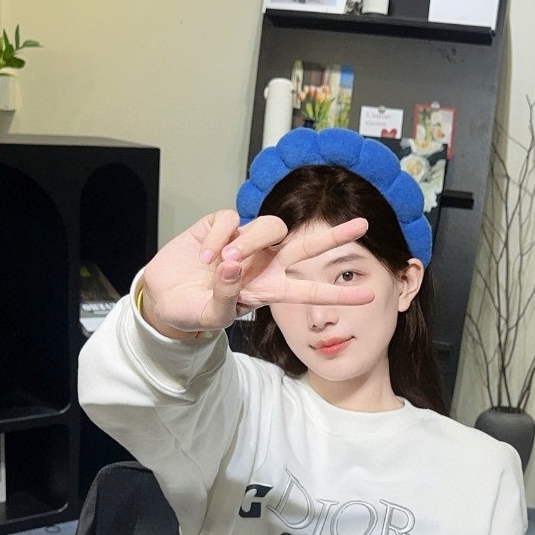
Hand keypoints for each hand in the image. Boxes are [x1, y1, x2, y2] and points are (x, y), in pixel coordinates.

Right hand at [140, 209, 372, 336]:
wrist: (165, 298)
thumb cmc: (194, 311)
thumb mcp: (213, 314)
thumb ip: (226, 295)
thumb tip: (232, 266)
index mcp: (269, 288)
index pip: (310, 290)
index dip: (338, 293)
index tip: (369, 294)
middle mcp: (263, 262)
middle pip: (306, 246)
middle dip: (334, 236)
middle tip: (362, 226)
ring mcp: (244, 241)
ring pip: (268, 227)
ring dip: (249, 243)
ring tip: (220, 265)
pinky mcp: (220, 225)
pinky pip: (229, 220)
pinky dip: (217, 237)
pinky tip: (203, 255)